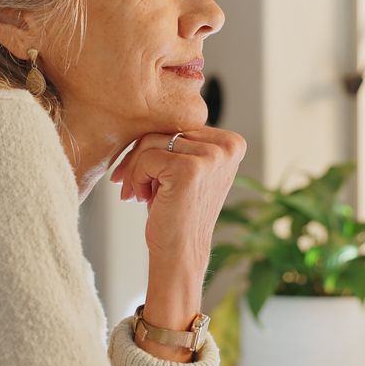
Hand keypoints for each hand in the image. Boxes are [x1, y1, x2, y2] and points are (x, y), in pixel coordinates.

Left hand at [107, 127, 246, 328]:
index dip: (155, 147)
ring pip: (151, 141)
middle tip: (132, 186)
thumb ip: (179, 142)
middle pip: (165, 130)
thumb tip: (142, 112)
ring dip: (137, 169)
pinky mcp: (190, 169)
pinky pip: (146, 157)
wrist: (180, 253)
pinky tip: (143, 198)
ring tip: (141, 194)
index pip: (179, 125)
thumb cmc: (177, 212)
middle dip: (141, 157)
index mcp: (232, 143)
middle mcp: (227, 146)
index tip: (145, 174)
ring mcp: (211, 156)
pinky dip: (136, 178)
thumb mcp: (185, 169)